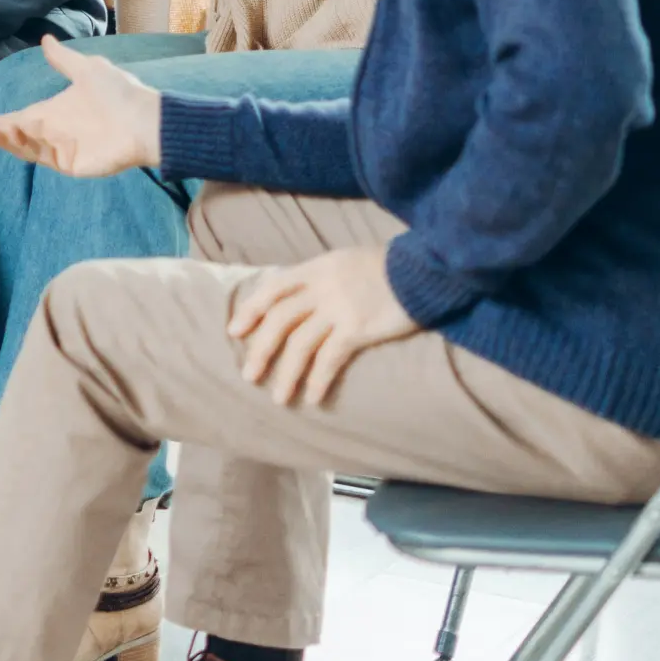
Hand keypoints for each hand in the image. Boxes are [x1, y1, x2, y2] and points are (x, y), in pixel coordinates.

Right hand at [0, 35, 160, 175]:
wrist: (145, 119)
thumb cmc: (120, 94)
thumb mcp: (88, 70)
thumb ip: (64, 60)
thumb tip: (46, 41)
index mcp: (52, 113)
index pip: (15, 120)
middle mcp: (52, 133)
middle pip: (13, 136)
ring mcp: (60, 150)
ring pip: (23, 146)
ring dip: (4, 137)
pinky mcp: (69, 164)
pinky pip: (41, 155)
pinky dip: (24, 145)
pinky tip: (11, 131)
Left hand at [229, 245, 420, 407]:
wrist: (424, 270)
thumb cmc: (388, 269)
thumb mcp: (346, 262)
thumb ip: (321, 278)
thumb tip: (298, 301)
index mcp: (316, 268)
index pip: (273, 288)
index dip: (251, 309)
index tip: (235, 331)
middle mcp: (322, 287)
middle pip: (279, 320)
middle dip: (260, 349)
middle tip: (249, 375)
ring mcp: (339, 307)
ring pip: (300, 344)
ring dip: (286, 374)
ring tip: (278, 398)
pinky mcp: (358, 328)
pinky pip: (330, 358)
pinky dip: (318, 379)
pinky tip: (313, 397)